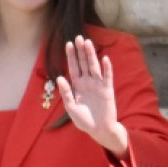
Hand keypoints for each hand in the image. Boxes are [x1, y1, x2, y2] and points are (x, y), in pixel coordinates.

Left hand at [57, 35, 127, 156]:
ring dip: (91, 55)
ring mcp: (98, 85)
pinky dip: (106, 68)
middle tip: (78, 37)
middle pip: (83, 63)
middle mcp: (87, 82)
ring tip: (88, 43)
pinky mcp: (107, 90)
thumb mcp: (70, 107)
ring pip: (94, 66)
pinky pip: (107, 77)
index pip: (73, 67)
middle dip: (80, 51)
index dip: (71, 56)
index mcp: (77, 85)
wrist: (99, 129)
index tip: (68, 44)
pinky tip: (104, 59)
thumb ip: (66, 93)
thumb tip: (60, 77)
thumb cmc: (84, 120)